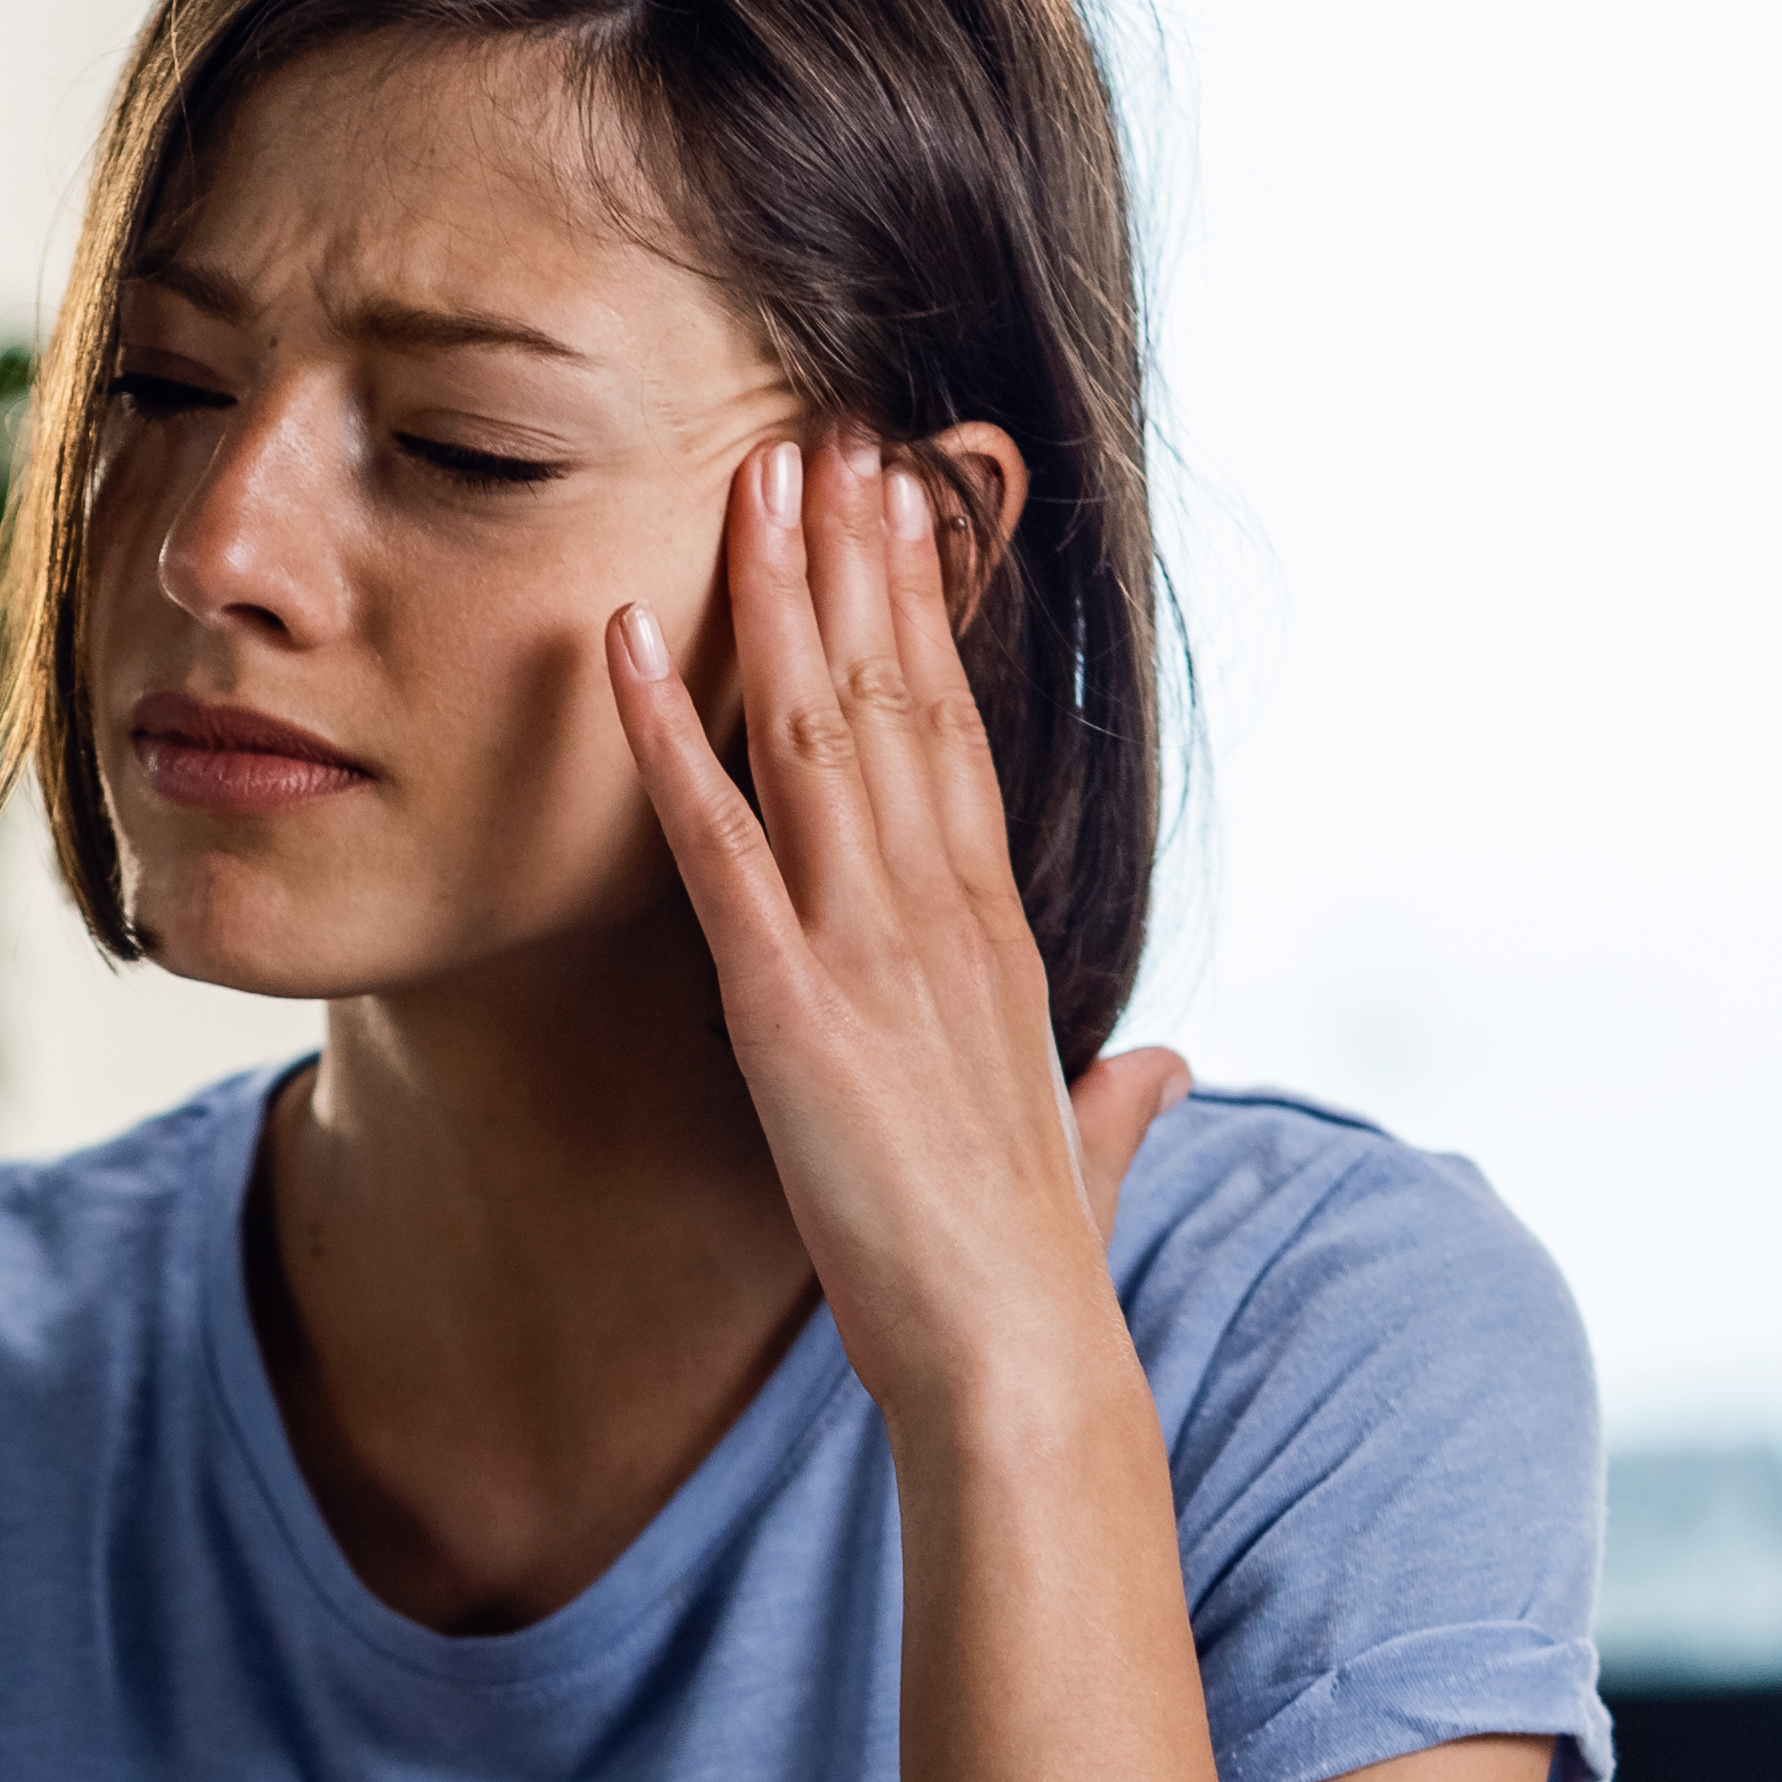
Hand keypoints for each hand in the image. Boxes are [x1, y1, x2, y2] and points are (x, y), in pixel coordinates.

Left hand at [604, 430, 1184, 1423]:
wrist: (1017, 1353)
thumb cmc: (1033, 1269)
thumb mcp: (1084, 1151)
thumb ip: (1117, 1099)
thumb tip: (1161, 1066)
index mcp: (997, 932)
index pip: (957, 732)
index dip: (926, 611)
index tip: (907, 509)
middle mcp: (941, 909)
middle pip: (896, 690)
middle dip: (862, 555)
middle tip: (832, 428)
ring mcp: (868, 945)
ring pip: (819, 726)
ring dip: (780, 592)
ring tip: (759, 471)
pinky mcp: (791, 1003)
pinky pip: (713, 841)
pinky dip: (663, 735)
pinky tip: (620, 643)